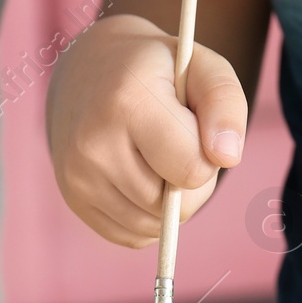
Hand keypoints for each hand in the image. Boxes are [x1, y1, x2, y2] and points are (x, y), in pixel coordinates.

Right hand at [47, 13, 246, 247]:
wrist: (88, 68)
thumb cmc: (155, 70)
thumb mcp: (201, 66)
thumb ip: (226, 104)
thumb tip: (227, 158)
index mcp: (127, 103)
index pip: (192, 171)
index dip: (206, 154)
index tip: (191, 126)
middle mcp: (93, 145)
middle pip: (173, 208)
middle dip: (187, 181)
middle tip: (173, 141)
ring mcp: (77, 177)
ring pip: (153, 227)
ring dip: (167, 202)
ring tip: (154, 156)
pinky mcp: (74, 200)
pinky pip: (132, 235)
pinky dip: (145, 214)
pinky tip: (137, 175)